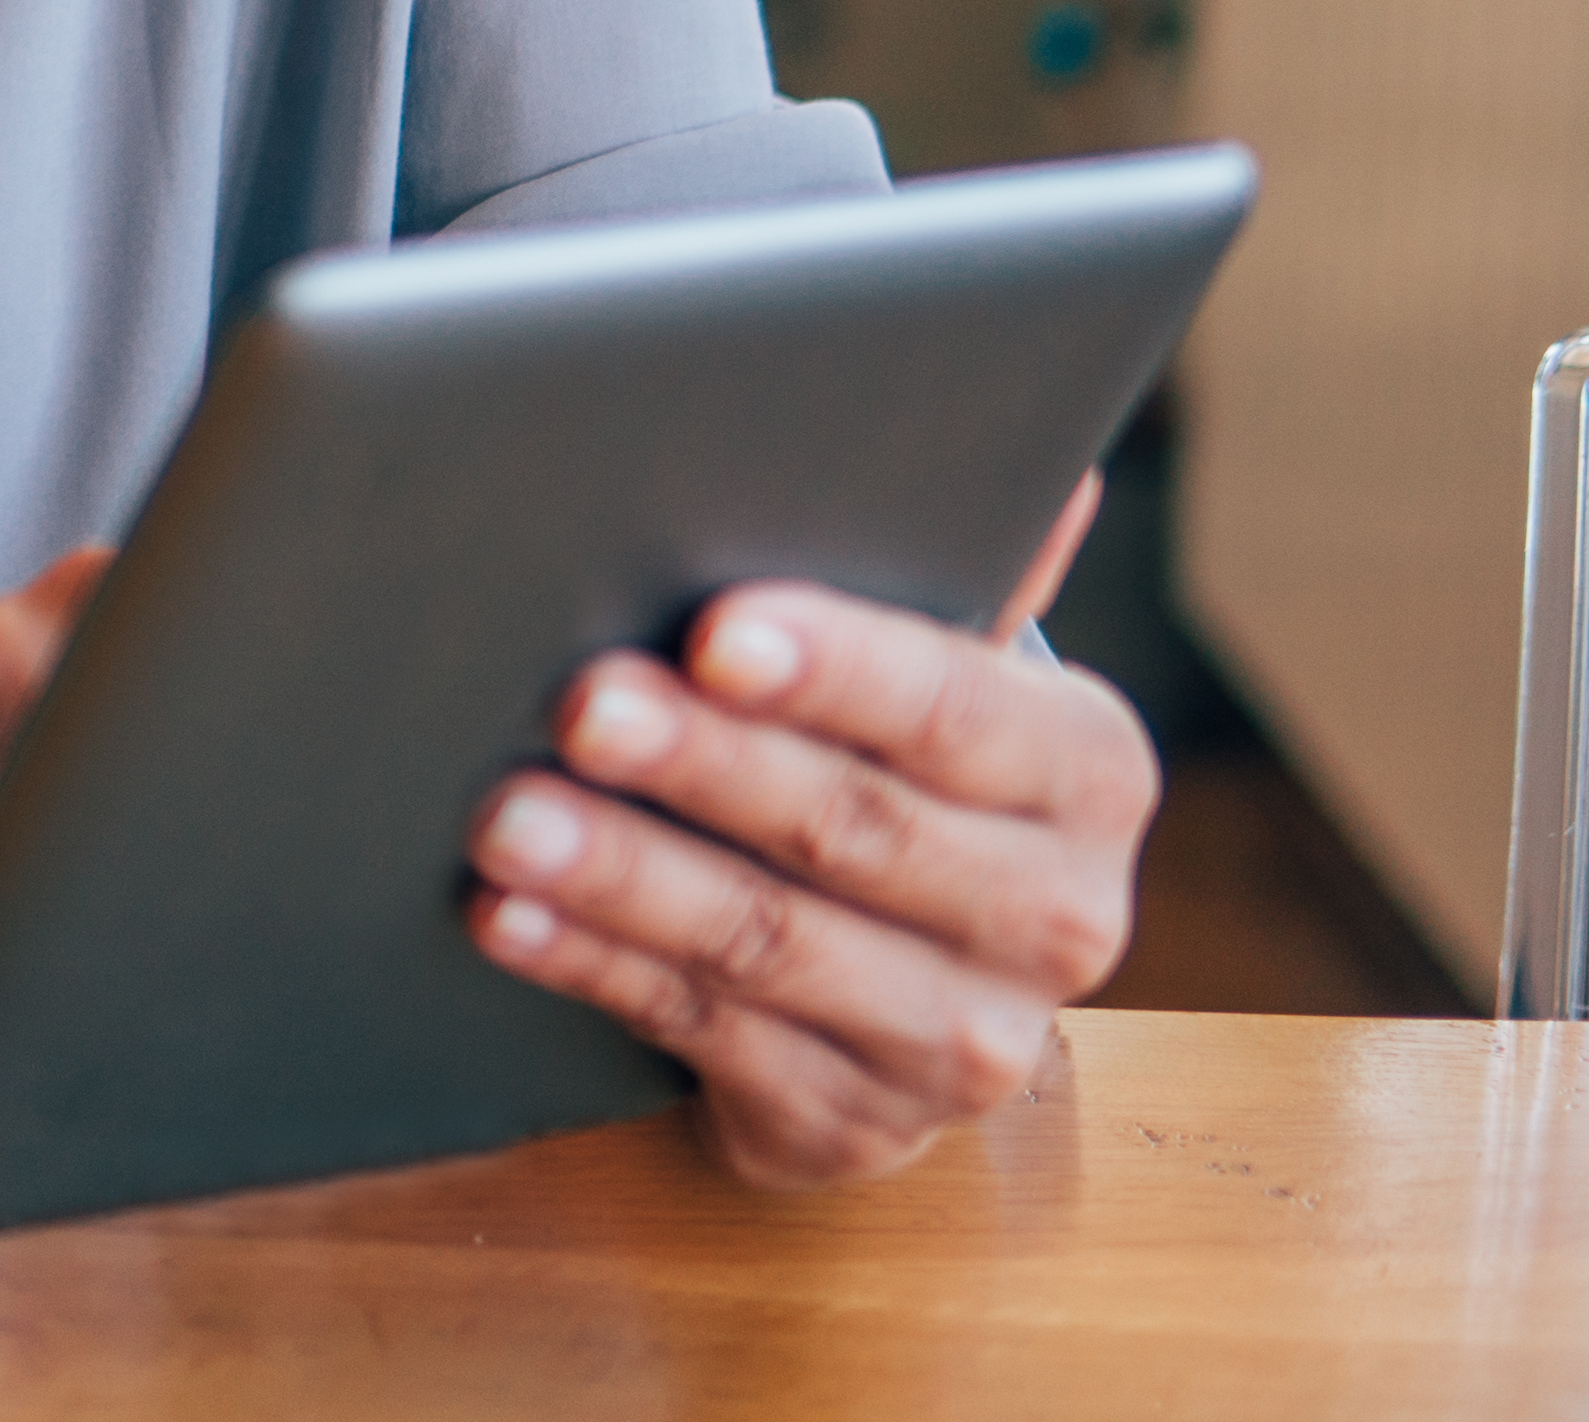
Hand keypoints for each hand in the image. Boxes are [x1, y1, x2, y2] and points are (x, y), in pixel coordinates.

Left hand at [459, 481, 1156, 1187]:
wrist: (914, 969)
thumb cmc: (897, 756)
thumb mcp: (939, 664)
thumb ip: (963, 561)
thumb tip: (1049, 462)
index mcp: (1086, 772)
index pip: (956, 708)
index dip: (836, 668)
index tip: (715, 628)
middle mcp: (1057, 920)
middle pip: (853, 830)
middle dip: (701, 764)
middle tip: (574, 702)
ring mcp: (964, 1044)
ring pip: (768, 944)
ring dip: (622, 874)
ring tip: (501, 812)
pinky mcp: (854, 1124)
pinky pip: (704, 1037)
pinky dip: (591, 967)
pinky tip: (504, 915)